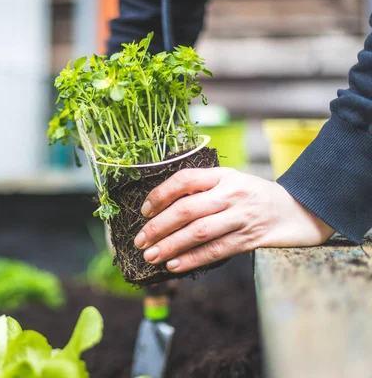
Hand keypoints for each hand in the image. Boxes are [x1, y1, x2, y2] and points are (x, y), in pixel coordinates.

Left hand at [133, 167, 334, 272]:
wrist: (300, 211)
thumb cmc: (256, 196)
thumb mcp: (232, 181)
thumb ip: (204, 188)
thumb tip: (162, 206)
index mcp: (223, 176)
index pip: (185, 180)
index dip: (160, 195)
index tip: (144, 210)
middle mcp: (231, 194)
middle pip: (187, 209)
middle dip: (158, 227)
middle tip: (140, 240)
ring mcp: (241, 217)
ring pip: (198, 232)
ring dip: (170, 246)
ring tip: (151, 256)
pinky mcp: (250, 239)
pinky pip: (216, 251)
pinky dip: (192, 259)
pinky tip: (174, 265)